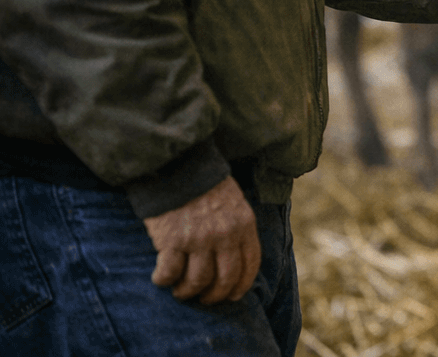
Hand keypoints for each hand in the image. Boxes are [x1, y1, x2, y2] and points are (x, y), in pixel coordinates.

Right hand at [143, 175, 259, 303]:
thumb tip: (233, 258)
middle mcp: (225, 235)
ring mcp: (199, 239)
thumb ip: (237, 228)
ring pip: (197, 281)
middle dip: (214, 295)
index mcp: (244, 224)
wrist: (178, 165)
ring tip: (180, 290)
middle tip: (203, 298)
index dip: (241, 285)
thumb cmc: (204, 184)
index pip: (250, 264)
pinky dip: (164, 280)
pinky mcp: (172, 241)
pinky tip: (161, 278)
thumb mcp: (234, 202)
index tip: (233, 296)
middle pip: (225, 279)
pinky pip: (169, 273)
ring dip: (187, 291)